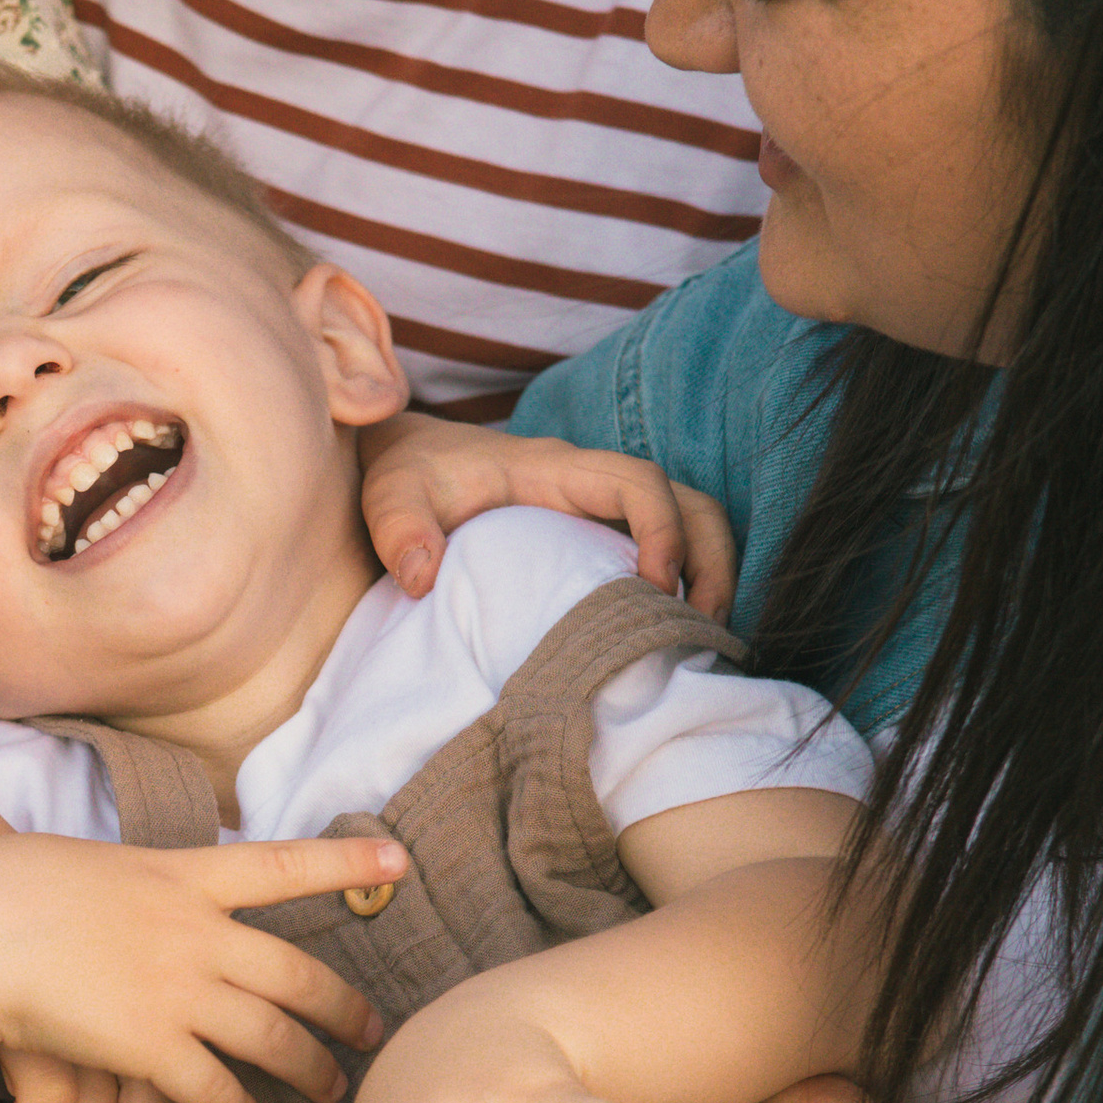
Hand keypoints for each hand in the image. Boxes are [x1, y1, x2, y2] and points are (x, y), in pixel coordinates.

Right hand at [0, 829, 400, 1102]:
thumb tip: (126, 891)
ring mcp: (179, 988)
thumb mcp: (77, 862)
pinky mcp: (152, 1045)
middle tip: (375, 1031)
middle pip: (296, 972)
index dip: (343, 858)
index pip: (279, 862)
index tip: (397, 857)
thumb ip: (122, 885)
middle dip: (343, 1005)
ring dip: (309, 1065)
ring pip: (272, 1035)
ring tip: (333, 1089)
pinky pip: (217, 1087)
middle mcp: (195, 930)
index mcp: (178, 873)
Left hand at [359, 411, 736, 617]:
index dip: (663, 530)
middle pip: (690, 503)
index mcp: (557, 470)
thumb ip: (400, 530)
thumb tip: (424, 577)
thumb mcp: (389, 496)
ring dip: (708, 576)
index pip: (639, 483)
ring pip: (690, 524)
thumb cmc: (406, 476)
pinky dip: (684, 586)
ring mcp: (601, 509)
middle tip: (705, 629)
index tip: (655, 588)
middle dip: (712, 561)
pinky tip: (667, 638)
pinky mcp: (598, 534)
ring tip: (699, 642)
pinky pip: (663, 549)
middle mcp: (593, 485)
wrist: (406, 461)